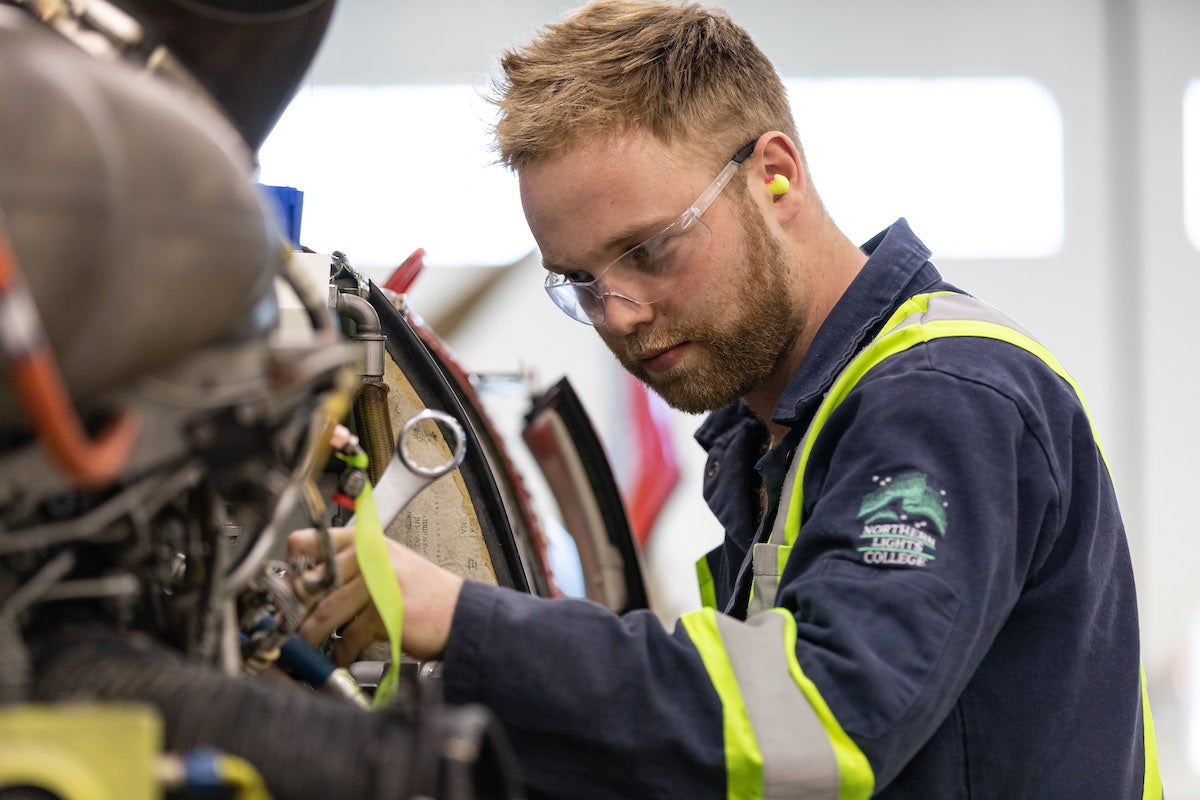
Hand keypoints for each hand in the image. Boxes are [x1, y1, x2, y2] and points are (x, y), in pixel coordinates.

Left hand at [288, 527, 463, 664]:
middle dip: (298, 609)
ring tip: (306, 644)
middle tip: (289, 624)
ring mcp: (378, 583)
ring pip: (327, 611)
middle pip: (315, 581)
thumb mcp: (385, 567)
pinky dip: (341, 651)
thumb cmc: (421, 593)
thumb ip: (350, 570)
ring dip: (311, 634)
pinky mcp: (384, 613)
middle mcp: (371, 556)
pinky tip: (343, 655)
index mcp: (367, 541)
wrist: (459, 612)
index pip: (312, 540)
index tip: (288, 584)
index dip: (294, 564)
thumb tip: (305, 590)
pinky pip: (349, 636)